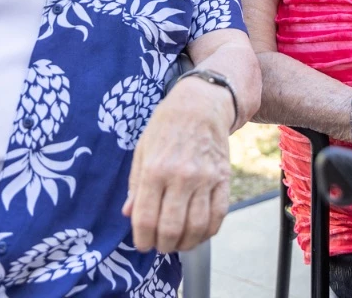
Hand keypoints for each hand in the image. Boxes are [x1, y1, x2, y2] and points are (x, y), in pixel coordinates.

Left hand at [121, 78, 232, 252]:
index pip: (146, 217)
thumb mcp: (142, 150)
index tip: (142, 243)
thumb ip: (135, 184)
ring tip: (178, 242)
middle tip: (159, 245)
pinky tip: (198, 233)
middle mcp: (180, 176)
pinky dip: (208, 232)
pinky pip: (218, 215)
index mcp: (155, 169)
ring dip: (186, 243)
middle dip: (162, 245)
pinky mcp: (223, 179)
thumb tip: (128, 214)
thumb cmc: (166, 126)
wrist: (201, 105)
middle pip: (171, 228)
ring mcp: (205, 179)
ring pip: (196, 227)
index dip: (142, 238)